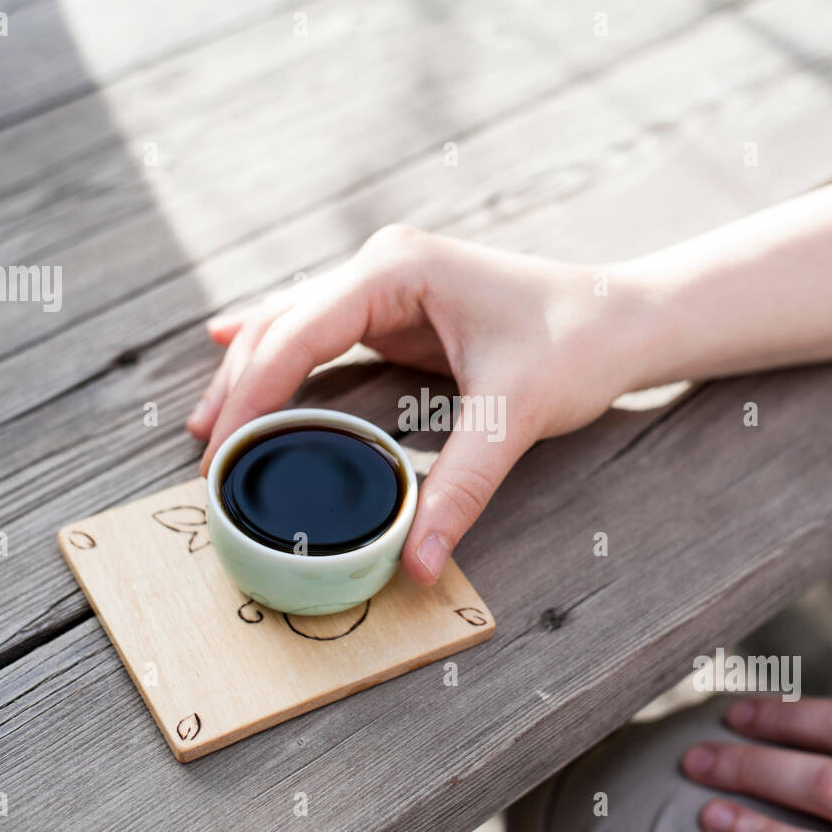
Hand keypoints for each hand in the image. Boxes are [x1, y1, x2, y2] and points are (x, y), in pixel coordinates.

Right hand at [188, 225, 639, 583]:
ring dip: (249, 373)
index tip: (222, 455)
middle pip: (281, 326)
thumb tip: (416, 563)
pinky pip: (321, 331)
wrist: (623, 317)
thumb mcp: (515, 414)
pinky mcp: (398, 311)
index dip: (252, 396)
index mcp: (397, 270)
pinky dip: (278, 351)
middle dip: (238, 389)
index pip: (297, 332)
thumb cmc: (578, 344)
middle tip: (207, 459)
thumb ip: (461, 487)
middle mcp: (382, 267)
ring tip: (208, 428)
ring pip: (293, 326)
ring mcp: (388, 286)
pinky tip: (229, 343)